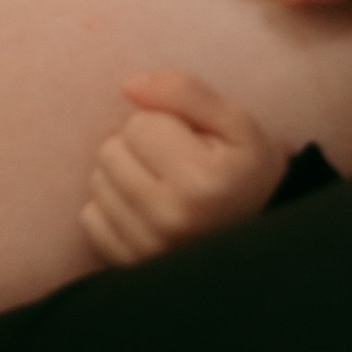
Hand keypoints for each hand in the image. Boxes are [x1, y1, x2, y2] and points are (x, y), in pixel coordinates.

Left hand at [80, 68, 289, 267]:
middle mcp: (169, 218)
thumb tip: (128, 86)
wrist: (262, 242)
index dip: (162, 122)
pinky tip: (144, 210)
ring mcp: (146, 248)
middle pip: (110, 152)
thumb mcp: (235, 122)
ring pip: (96, 183)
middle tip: (173, 162)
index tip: (190, 141)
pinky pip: (89, 218)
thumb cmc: (248, 173)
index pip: (138, 123)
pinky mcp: (129, 265)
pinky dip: (111, 208)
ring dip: (122, 176)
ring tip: (160, 185)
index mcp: (199, 180)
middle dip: (137, 147)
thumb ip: (184, 91)